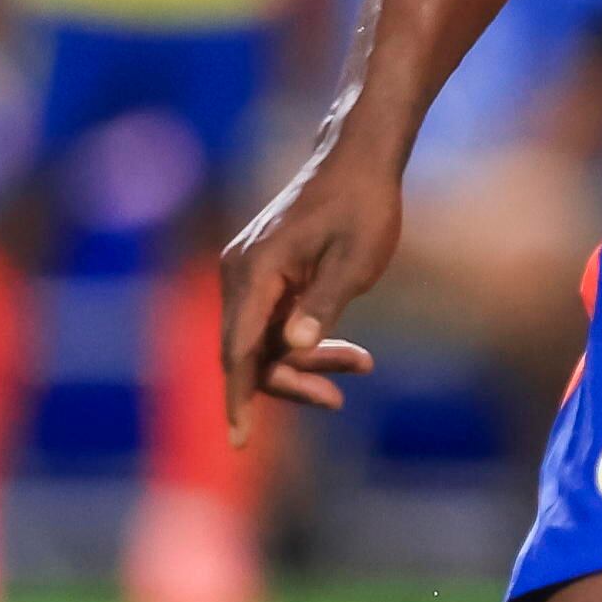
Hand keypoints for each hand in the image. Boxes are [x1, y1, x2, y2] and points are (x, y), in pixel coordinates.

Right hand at [217, 132, 397, 437]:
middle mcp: (240, 273)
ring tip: (361, 364)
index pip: (237, 349)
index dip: (239, 398)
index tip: (239, 440)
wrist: (359, 161)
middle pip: (248, 352)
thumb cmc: (363, 207)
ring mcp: (249, 274)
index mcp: (256, 270)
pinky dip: (305, 341)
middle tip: (339, 396)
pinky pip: (273, 325)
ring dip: (305, 362)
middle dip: (291, 380)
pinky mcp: (264, 276)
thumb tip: (294, 347)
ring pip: (263, 341)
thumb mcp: (356, 260)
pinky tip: (347, 354)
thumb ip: (324, 304)